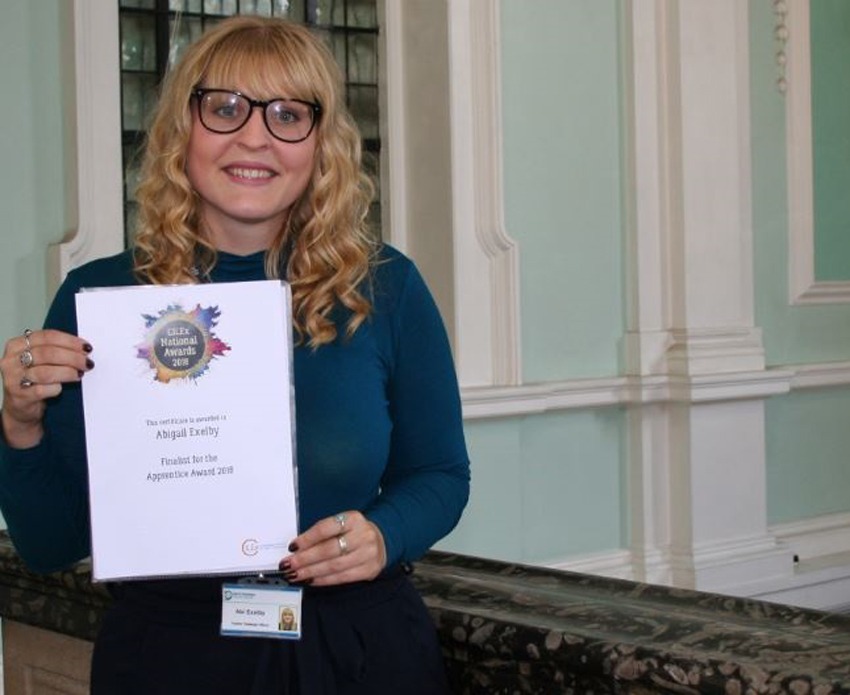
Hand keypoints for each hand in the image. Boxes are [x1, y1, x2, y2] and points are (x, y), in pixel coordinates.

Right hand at [0, 329, 93, 448]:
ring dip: (68, 372)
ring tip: (80, 374)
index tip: (86, 347)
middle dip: (72, 357)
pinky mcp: (20, 396)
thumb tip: (82, 348)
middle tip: (87, 362)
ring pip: (45, 372)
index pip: (46, 337)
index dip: (69, 341)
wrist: (20, 406)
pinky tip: (63, 388)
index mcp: (17, 345)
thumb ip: (53, 350)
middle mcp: (12, 360)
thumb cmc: (33, 379)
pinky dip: (56, 388)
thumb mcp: (38, 360)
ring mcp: (14, 379)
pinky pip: (42, 390)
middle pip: (47, 353)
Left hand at [280, 511, 386, 586]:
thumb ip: (323, 533)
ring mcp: (368, 553)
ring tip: (296, 575)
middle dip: (305, 558)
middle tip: (289, 564)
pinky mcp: (369, 570)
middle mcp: (363, 535)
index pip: (326, 528)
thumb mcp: (342, 524)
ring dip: (311, 572)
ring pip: (334, 565)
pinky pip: (342, 577)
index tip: (292, 546)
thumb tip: (297, 548)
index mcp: (353, 519)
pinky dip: (324, 580)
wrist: (382, 541)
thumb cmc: (354, 533)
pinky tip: (311, 580)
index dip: (307, 538)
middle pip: (329, 549)